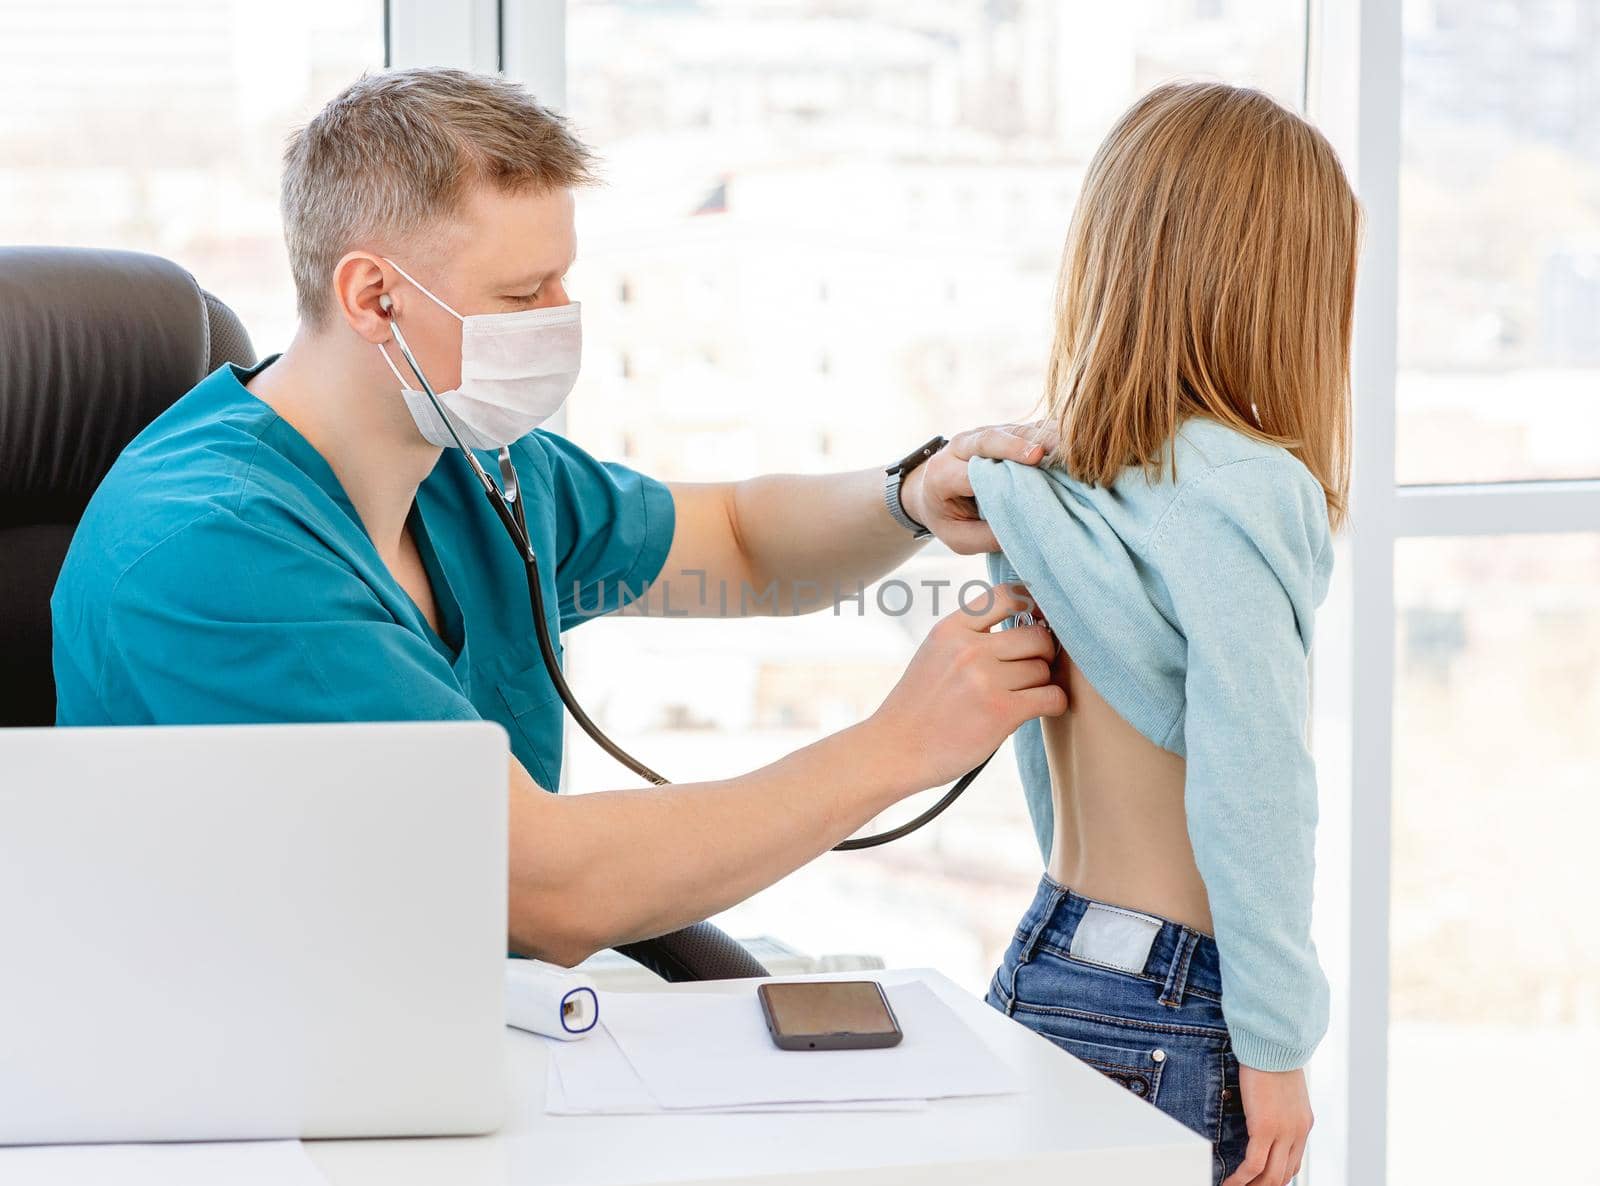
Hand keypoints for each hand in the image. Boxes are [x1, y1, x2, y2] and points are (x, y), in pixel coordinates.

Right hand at [868, 583, 1065, 788]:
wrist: (895, 750)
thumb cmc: (919, 707)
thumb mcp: (934, 655)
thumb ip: (970, 637)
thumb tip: (1029, 625)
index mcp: (950, 629)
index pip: (1006, 596)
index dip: (1033, 604)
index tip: (1040, 619)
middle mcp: (968, 649)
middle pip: (1036, 636)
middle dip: (1041, 653)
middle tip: (1032, 668)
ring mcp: (984, 679)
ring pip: (1043, 670)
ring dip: (1041, 684)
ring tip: (1022, 696)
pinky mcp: (1000, 711)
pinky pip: (1051, 697)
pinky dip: (1054, 703)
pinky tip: (1043, 708)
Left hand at [900, 422, 1059, 553]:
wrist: (932, 488)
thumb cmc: (947, 517)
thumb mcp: (957, 538)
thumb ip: (985, 537)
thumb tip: (1026, 533)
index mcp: (943, 473)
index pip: (971, 469)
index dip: (997, 468)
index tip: (1027, 467)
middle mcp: (963, 446)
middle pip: (990, 439)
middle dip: (1018, 445)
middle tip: (1043, 454)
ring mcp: (986, 434)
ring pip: (1014, 430)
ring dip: (1042, 438)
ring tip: (1069, 447)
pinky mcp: (1006, 431)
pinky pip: (1030, 428)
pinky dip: (1052, 435)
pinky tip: (1074, 444)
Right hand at [1222, 1066, 1312, 1185]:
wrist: (1274, 1044)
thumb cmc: (1273, 1057)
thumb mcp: (1282, 1088)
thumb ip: (1277, 1106)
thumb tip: (1262, 1111)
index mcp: (1303, 1124)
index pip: (1292, 1164)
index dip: (1275, 1178)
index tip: (1259, 1182)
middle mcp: (1297, 1133)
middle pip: (1283, 1175)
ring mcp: (1284, 1133)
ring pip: (1270, 1176)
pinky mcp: (1266, 1128)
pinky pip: (1254, 1164)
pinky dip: (1241, 1177)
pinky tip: (1230, 1181)